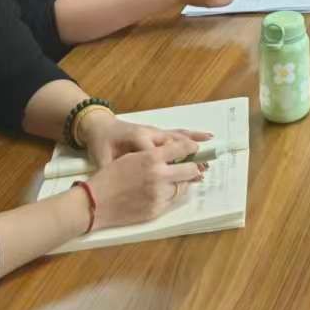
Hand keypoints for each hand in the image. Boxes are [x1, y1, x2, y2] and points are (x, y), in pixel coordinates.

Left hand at [80, 111, 208, 168]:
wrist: (99, 126)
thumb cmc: (101, 144)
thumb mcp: (101, 159)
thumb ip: (113, 170)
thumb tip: (121, 184)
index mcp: (137, 140)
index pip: (155, 152)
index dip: (168, 164)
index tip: (179, 177)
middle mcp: (150, 133)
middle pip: (173, 143)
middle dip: (188, 155)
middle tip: (202, 168)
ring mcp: (155, 131)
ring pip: (178, 137)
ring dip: (194, 144)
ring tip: (210, 152)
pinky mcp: (157, 131)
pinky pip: (178, 133)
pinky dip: (192, 135)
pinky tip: (207, 137)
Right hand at [85, 142, 205, 230]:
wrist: (94, 203)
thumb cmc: (109, 177)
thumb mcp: (132, 157)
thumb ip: (154, 155)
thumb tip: (173, 155)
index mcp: (151, 157)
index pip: (182, 148)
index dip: (191, 147)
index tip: (195, 148)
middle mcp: (158, 175)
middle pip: (191, 169)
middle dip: (193, 167)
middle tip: (193, 166)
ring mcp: (158, 194)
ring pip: (183, 186)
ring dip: (182, 182)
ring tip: (177, 179)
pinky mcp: (156, 210)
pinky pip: (173, 200)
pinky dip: (171, 195)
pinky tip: (164, 191)